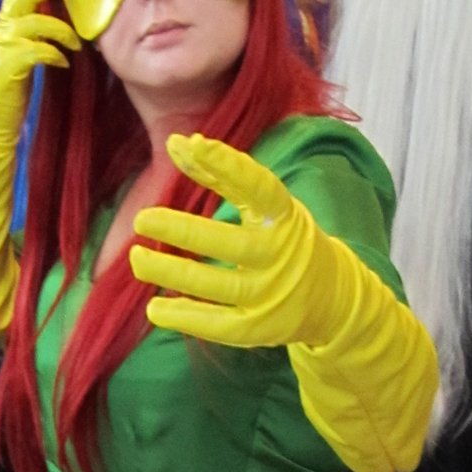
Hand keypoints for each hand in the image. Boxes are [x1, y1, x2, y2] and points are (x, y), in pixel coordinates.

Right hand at [0, 0, 80, 146]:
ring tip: (77, 41)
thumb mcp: (28, 48)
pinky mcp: (7, 69)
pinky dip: (52, 53)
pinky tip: (64, 61)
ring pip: (30, 21)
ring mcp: (3, 48)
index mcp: (7, 23)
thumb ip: (39, 28)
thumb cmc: (15, 84)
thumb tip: (65, 8)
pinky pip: (33, 52)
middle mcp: (2, 30)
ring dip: (59, 27)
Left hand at [128, 133, 344, 349]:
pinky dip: (182, 316)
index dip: (227, 164)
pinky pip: (215, 324)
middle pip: (226, 242)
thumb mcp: (266, 206)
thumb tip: (177, 143)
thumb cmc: (286, 240)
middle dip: (181, 229)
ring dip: (170, 272)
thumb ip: (221, 176)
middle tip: (141, 219)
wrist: (333, 298)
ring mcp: (269, 295)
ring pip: (214, 285)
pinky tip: (155, 307)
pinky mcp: (258, 328)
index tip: (192, 143)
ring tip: (137, 259)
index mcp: (284, 217)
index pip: (258, 186)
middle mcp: (279, 255)